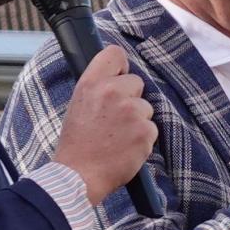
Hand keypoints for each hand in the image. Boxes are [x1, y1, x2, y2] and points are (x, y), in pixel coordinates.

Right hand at [54, 44, 158, 203]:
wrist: (78, 176)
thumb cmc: (77, 144)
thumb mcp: (79, 105)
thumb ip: (98, 88)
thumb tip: (118, 77)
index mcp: (91, 84)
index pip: (115, 53)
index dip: (121, 66)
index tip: (120, 77)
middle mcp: (112, 92)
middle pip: (137, 82)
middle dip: (131, 99)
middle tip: (114, 119)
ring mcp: (131, 111)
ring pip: (146, 107)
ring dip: (138, 121)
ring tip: (117, 137)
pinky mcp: (145, 131)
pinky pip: (152, 128)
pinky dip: (143, 139)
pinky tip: (125, 148)